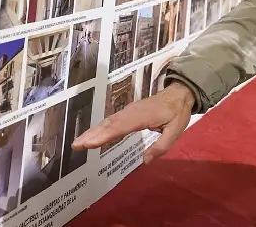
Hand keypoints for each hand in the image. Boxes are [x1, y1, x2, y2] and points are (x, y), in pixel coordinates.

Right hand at [72, 81, 194, 163]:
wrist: (179, 94)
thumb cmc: (177, 112)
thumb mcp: (175, 130)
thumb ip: (161, 146)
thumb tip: (146, 161)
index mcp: (142, 116)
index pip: (120, 127)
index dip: (104, 135)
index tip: (89, 143)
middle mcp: (131, 112)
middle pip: (109, 124)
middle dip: (91, 135)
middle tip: (76, 146)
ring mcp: (128, 111)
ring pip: (108, 122)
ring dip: (93, 132)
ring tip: (79, 143)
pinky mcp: (128, 112)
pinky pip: (112, 121)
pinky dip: (100, 129)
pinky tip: (92, 136)